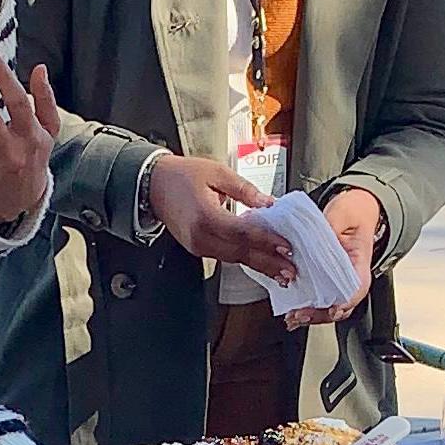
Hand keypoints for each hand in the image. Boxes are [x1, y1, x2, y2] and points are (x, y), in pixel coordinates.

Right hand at [142, 153, 296, 284]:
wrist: (153, 184)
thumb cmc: (183, 175)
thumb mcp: (217, 173)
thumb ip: (245, 190)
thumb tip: (270, 204)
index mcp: (205, 216)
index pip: (242, 233)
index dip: (267, 241)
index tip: (288, 247)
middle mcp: (200, 237)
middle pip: (240, 253)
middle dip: (268, 262)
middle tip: (292, 270)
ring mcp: (197, 246)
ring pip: (234, 259)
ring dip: (259, 265)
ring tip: (282, 271)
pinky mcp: (197, 248)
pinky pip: (226, 256)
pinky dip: (246, 259)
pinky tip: (262, 262)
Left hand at [285, 185, 380, 328]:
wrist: (354, 210)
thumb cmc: (353, 212)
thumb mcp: (343, 212)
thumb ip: (330, 224)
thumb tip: (315, 238)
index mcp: (359, 262)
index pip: (358, 287)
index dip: (346, 301)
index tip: (332, 308)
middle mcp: (351, 276)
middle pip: (341, 304)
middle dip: (321, 314)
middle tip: (300, 315)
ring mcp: (338, 280)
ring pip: (329, 307)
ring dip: (311, 315)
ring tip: (292, 318)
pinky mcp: (325, 280)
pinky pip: (318, 299)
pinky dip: (306, 309)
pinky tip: (291, 314)